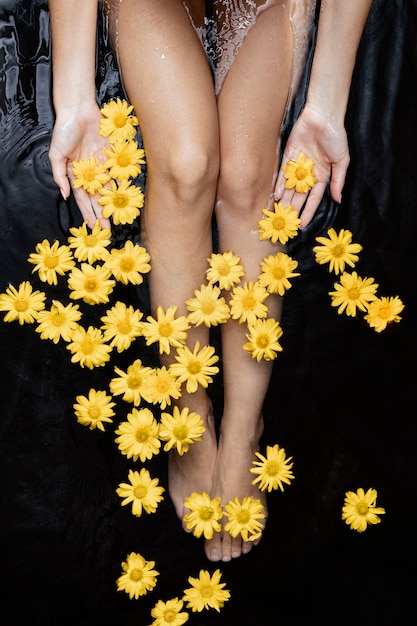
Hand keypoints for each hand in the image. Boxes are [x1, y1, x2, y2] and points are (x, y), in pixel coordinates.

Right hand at [48, 102, 110, 228]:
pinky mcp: (111, 155)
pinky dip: (122, 183)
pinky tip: (127, 197)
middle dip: (101, 212)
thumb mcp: (56, 154)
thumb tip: (64, 195)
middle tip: (108, 228)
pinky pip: (118, 172)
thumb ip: (59, 175)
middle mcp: (89, 172)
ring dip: (112, 203)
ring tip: (118, 217)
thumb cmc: (64, 131)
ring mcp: (101, 164)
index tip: (92, 226)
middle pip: (97, 197)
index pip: (82, 198)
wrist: (78, 110)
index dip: (87, 212)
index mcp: (75, 174)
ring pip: (108, 188)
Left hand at [274, 103, 349, 227]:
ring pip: (290, 186)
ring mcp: (298, 164)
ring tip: (280, 212)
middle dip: (294, 208)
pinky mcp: (289, 154)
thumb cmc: (336, 136)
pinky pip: (283, 172)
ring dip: (285, 199)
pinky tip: (277, 195)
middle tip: (287, 222)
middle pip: (300, 195)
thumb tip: (338, 200)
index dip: (309, 211)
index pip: (314, 198)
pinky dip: (280, 183)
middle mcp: (309, 172)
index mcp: (322, 175)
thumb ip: (338, 181)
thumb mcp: (342, 160)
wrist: (324, 115)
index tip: (303, 224)